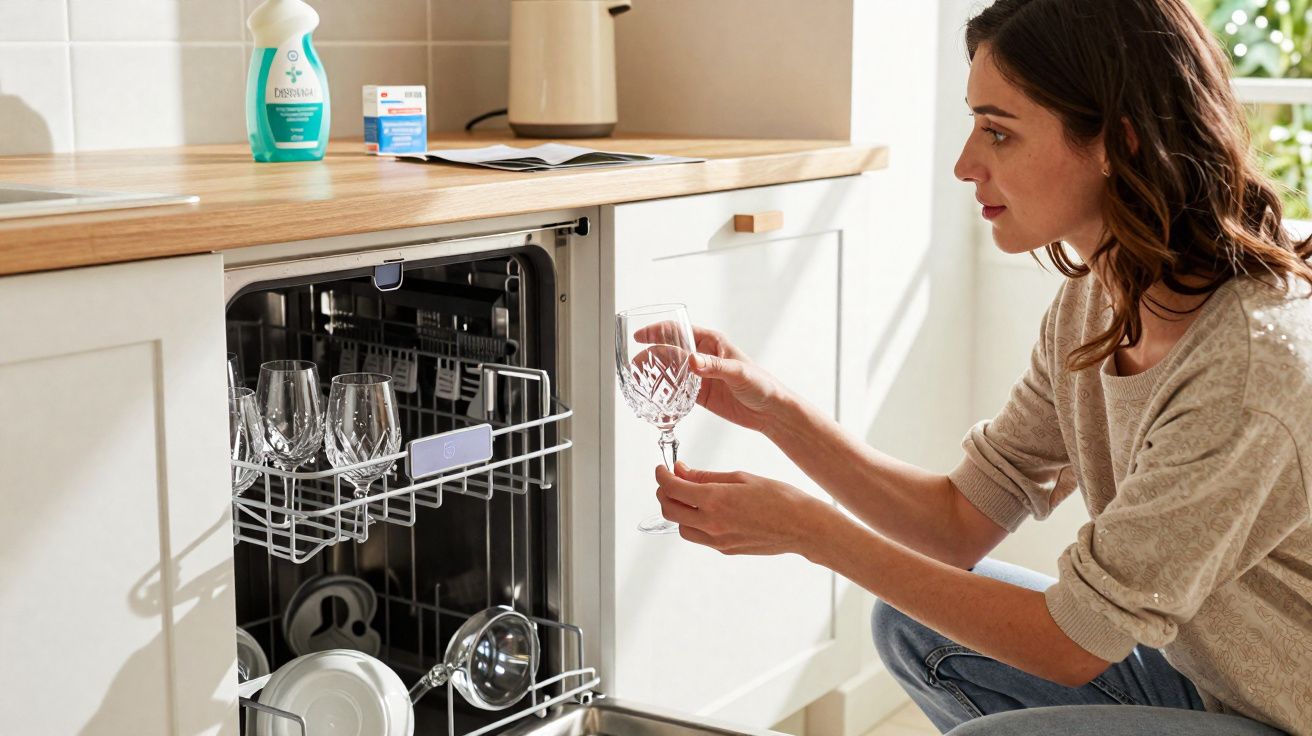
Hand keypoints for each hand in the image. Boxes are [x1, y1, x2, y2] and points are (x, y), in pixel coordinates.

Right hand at [636, 324, 791, 434]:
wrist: (769, 411)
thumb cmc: (761, 384)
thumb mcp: (738, 372)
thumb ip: (714, 366)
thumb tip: (692, 361)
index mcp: (711, 342)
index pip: (678, 331)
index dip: (657, 331)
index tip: (639, 337)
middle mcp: (703, 356)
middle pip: (669, 352)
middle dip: (650, 356)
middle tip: (634, 366)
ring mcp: (699, 376)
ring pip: (670, 372)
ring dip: (654, 375)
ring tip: (637, 382)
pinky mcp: (699, 395)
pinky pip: (676, 392)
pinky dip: (664, 394)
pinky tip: (652, 398)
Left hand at [654, 461, 837, 556]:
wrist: (802, 527)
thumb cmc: (778, 497)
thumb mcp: (741, 477)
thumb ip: (706, 476)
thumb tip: (681, 471)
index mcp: (715, 500)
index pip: (672, 488)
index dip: (661, 476)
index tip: (662, 469)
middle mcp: (712, 523)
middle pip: (669, 511)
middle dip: (664, 493)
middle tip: (671, 481)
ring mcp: (717, 540)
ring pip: (681, 527)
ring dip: (678, 510)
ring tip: (690, 496)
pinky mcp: (725, 549)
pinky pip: (699, 537)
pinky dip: (694, 522)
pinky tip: (708, 510)